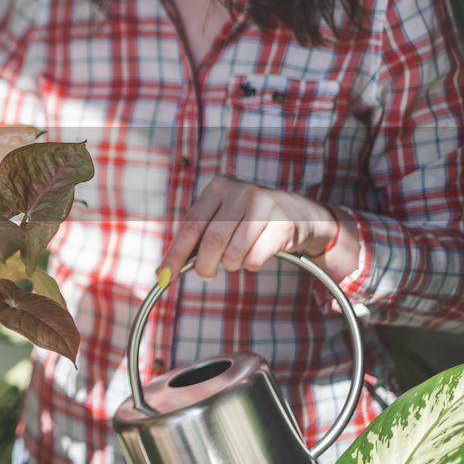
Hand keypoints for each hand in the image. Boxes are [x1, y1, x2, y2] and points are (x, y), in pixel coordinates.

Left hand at [158, 174, 341, 280]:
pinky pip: (254, 259)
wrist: (299, 214)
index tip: (164, 276)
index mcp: (218, 188)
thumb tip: (164, 271)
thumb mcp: (223, 216)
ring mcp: (265, 206)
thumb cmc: (249, 219)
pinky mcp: (283, 225)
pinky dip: (249, 265)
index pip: (190, 226)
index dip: (175, 254)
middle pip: (211, 242)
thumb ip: (197, 237)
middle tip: (206, 274)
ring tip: (236, 258)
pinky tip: (255, 255)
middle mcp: (240, 191)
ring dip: (230, 265)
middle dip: (204, 266)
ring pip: (232, 253)